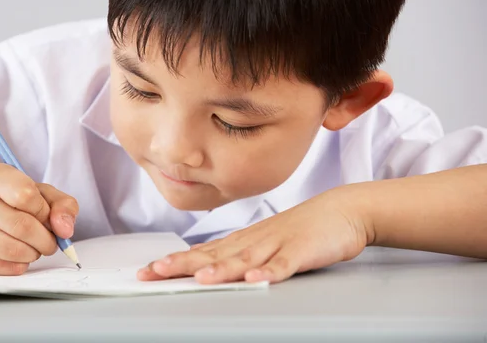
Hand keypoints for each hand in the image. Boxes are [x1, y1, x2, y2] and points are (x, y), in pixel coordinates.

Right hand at [0, 163, 78, 274]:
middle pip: (22, 226)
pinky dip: (20, 265)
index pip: (26, 195)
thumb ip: (63, 205)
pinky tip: (20, 255)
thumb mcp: (44, 193)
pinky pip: (3, 267)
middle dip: (46, 239)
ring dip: (34, 253)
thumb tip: (65, 230)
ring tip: (35, 247)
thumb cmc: (16, 202)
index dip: (45, 211)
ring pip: (12, 250)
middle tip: (50, 240)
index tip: (47, 216)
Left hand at [138, 188, 370, 283]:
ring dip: (222, 269)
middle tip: (155, 272)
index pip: (202, 252)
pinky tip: (256, 279)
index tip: (148, 271)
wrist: (340, 210)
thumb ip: (238, 254)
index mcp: (243, 240)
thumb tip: (209, 266)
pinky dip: (270, 271)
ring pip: (245, 259)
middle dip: (182, 264)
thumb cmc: (300, 228)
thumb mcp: (263, 242)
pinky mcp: (302, 250)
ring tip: (200, 278)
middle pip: (213, 255)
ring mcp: (277, 244)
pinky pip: (285, 264)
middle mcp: (254, 241)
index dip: (175, 262)